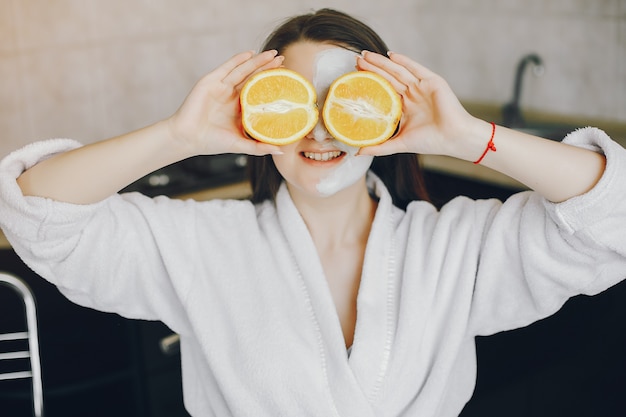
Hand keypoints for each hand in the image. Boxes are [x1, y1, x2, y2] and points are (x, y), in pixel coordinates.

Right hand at [167, 50, 284, 156]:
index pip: (259, 91)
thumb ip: (259, 148)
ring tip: (273, 54)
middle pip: (253, 77)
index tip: (287, 78)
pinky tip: (251, 54)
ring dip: (258, 61)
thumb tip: (281, 152)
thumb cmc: (211, 142)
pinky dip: (239, 59)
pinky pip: (227, 67)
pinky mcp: (211, 81)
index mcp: (239, 108)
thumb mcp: (240, 145)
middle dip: (268, 68)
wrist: (188, 138)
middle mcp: (231, 95)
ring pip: (243, 70)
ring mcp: (221, 87)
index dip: (272, 83)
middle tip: (283, 59)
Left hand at [355, 51, 482, 158]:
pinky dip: (403, 60)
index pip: (382, 90)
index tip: (353, 77)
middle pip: (387, 77)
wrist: (453, 138)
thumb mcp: (399, 144)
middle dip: (371, 68)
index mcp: (404, 106)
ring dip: (382, 62)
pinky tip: (390, 55)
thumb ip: (379, 147)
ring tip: (365, 55)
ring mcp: (421, 87)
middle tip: (355, 59)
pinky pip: (415, 68)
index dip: (369, 83)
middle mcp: (411, 94)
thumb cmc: (430, 142)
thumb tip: (358, 152)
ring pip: (397, 71)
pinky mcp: (432, 81)